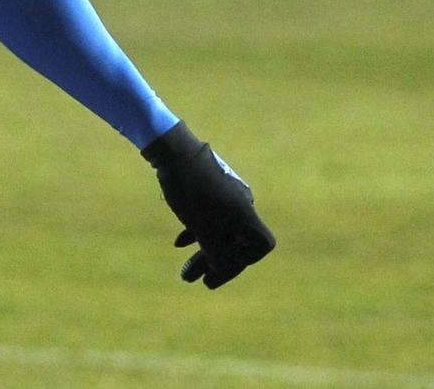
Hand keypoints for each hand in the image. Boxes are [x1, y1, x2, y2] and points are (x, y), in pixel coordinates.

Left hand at [141, 122, 275, 288]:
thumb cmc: (190, 190)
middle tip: (199, 281)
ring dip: (203, 253)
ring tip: (185, 273)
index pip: (261, 245)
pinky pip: (208, 219)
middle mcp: (241, 205)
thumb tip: (222, 269)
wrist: (172, 150)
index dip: (243, 262)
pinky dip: (196, 233)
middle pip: (236, 243)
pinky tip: (179, 243)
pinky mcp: (208, 190)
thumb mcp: (202, 227)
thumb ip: (216, 252)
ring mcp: (225, 197)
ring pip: (219, 232)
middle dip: (217, 264)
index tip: (221, 269)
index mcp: (245, 213)